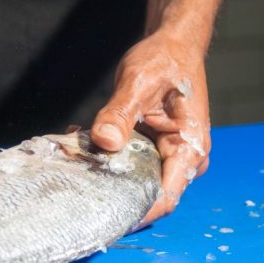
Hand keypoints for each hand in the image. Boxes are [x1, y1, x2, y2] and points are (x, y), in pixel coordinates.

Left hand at [91, 32, 210, 226]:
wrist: (173, 44)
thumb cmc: (165, 60)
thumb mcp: (138, 83)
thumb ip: (119, 113)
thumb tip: (104, 141)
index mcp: (189, 148)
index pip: (166, 196)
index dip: (138, 213)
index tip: (105, 218)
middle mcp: (181, 158)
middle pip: (147, 191)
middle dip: (111, 188)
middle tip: (76, 180)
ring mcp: (167, 154)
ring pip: (133, 177)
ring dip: (104, 169)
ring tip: (74, 153)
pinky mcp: (152, 147)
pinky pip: (127, 161)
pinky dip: (105, 154)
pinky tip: (82, 138)